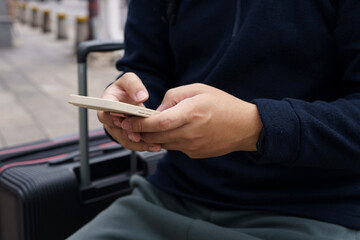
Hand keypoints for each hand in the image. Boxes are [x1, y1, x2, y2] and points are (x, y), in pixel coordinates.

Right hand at [97, 72, 160, 151]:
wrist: (130, 99)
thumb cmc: (126, 89)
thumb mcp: (129, 80)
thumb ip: (134, 85)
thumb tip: (141, 96)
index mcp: (107, 104)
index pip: (104, 114)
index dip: (112, 118)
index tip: (121, 120)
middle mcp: (110, 120)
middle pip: (116, 130)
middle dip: (127, 133)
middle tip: (138, 136)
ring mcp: (117, 130)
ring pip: (125, 140)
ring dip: (138, 143)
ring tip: (153, 144)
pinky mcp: (126, 137)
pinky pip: (133, 144)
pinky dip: (144, 146)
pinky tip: (155, 146)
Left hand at [121, 83, 262, 157]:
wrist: (245, 127)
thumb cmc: (223, 104)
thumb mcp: (198, 89)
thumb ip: (174, 96)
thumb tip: (158, 110)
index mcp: (191, 113)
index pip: (158, 122)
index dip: (139, 124)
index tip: (127, 122)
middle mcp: (190, 133)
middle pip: (156, 137)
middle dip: (139, 133)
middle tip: (129, 127)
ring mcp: (193, 146)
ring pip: (163, 144)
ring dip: (152, 138)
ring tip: (145, 130)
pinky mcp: (195, 154)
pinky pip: (175, 148)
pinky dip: (167, 141)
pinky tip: (169, 133)